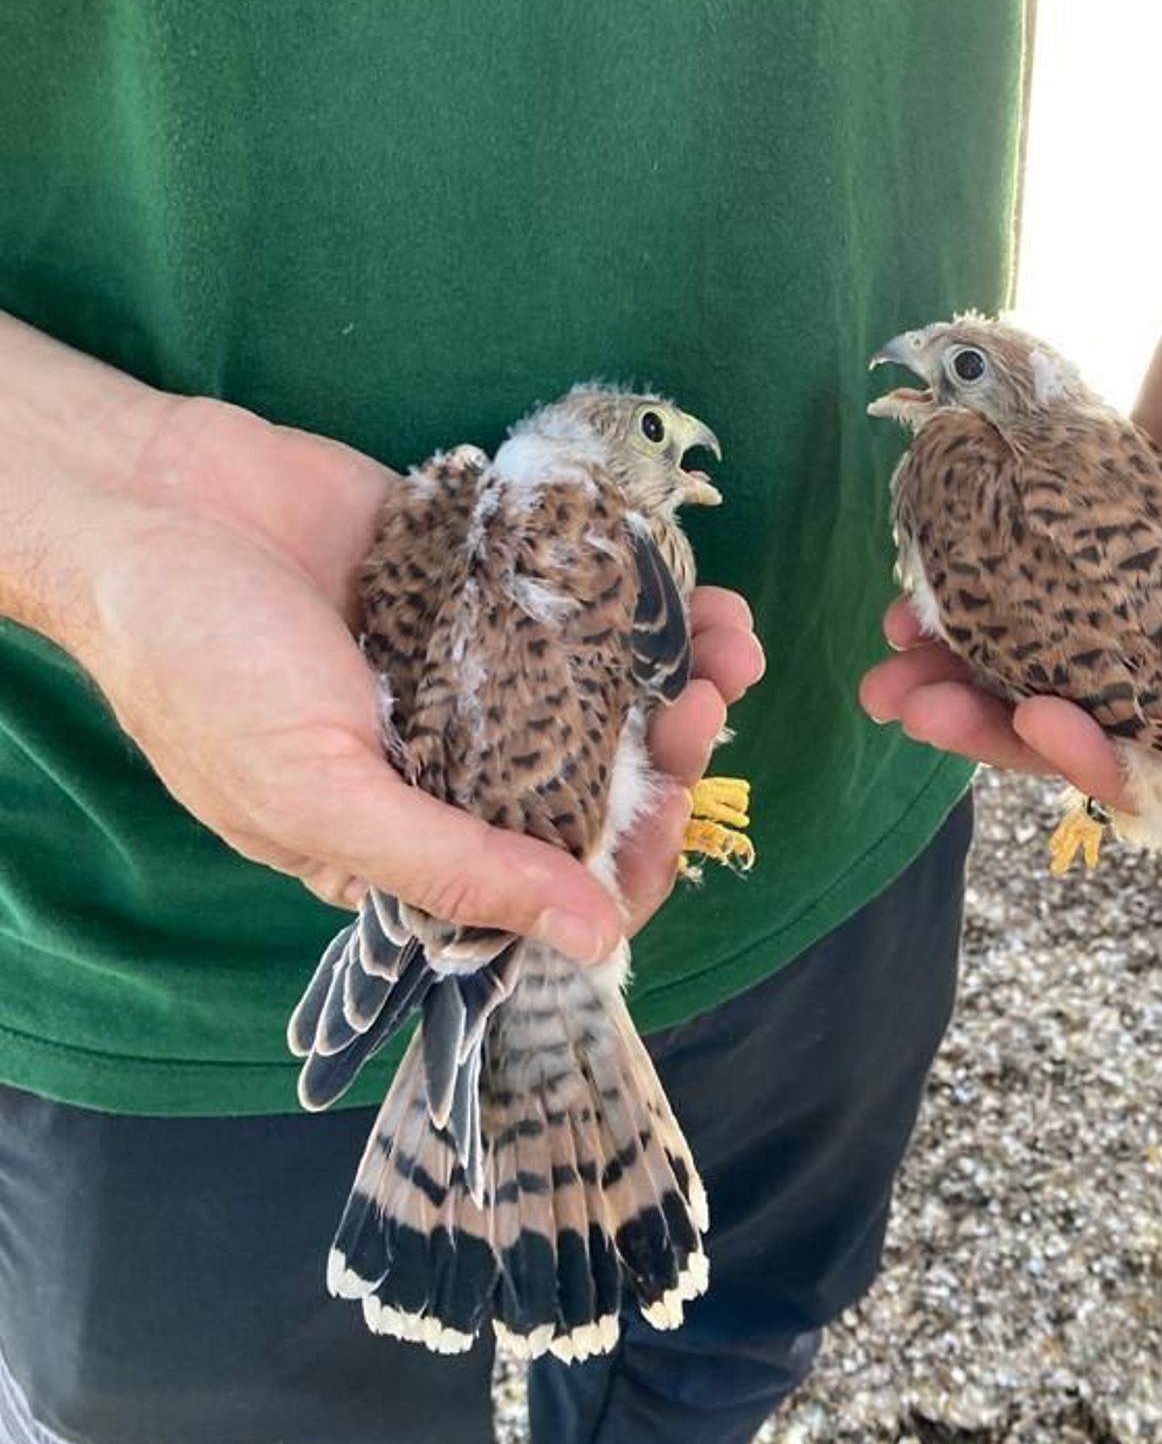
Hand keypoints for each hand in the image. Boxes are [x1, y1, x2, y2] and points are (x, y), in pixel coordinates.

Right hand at [78, 396, 761, 958]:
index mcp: (409, 839)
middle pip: (593, 785)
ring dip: (677, 671)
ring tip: (727, 637)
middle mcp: (452, 762)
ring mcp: (471, 668)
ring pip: (602, 691)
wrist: (153, 501)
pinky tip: (693, 584)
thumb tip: (593, 941)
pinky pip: (580, 599)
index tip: (672, 811)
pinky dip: (643, 594)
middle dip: (668, 756)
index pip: (546, 888)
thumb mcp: (321, 792)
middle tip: (704, 706)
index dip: (626, 864)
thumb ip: (456, 866)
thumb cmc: (203, 666)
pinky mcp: (479, 579)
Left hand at [860, 211, 1161, 809]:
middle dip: (1005, 724)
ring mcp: (1158, 580)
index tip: (1036, 721)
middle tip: (917, 710)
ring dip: (972, 674)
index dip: (1106, 756)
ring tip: (888, 678)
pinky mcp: (1109, 520)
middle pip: (1101, 716)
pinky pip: (1034, 573)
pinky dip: (976, 591)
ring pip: (1055, 655)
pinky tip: (910, 602)